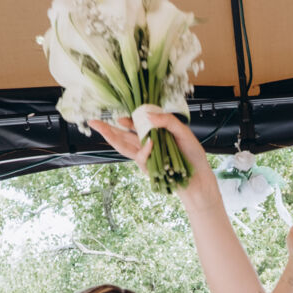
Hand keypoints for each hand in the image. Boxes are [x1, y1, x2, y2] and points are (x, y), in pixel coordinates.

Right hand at [88, 111, 217, 200]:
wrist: (199, 178)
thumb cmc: (192, 156)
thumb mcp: (182, 132)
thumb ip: (167, 121)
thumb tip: (147, 115)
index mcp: (153, 136)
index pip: (134, 127)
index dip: (125, 122)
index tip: (117, 117)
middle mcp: (146, 147)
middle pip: (122, 137)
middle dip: (107, 130)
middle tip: (92, 122)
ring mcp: (146, 159)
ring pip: (124, 147)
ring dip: (112, 137)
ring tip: (102, 127)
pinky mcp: (149, 169)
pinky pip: (142, 157)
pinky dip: (146, 150)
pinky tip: (150, 143)